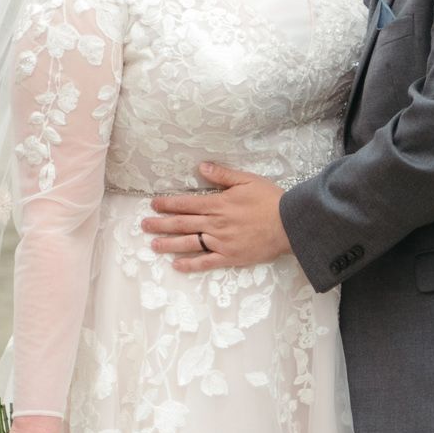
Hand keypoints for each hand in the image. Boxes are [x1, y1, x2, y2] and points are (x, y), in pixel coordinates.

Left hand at [144, 163, 288, 269]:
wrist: (289, 225)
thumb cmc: (271, 200)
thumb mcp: (248, 180)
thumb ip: (223, 175)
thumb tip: (202, 167)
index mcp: (219, 204)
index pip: (187, 203)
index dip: (168, 204)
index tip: (154, 205)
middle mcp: (216, 224)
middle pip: (183, 224)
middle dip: (161, 224)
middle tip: (144, 225)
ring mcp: (221, 242)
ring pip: (189, 243)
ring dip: (169, 244)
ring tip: (153, 244)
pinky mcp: (230, 257)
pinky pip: (206, 262)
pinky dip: (190, 264)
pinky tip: (176, 265)